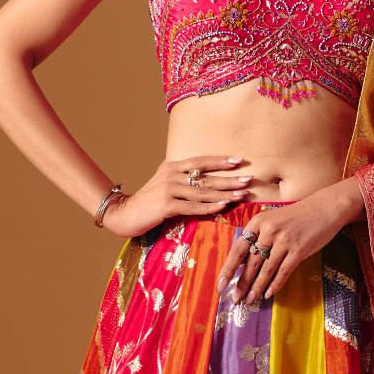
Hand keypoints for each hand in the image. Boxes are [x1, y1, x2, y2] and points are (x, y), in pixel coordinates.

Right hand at [102, 155, 249, 236]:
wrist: (124, 213)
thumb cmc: (149, 202)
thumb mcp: (165, 185)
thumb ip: (182, 180)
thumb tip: (208, 181)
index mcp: (172, 166)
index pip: (200, 161)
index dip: (220, 161)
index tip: (239, 160)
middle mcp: (171, 174)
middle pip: (205, 176)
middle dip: (229, 178)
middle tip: (249, 179)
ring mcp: (168, 189)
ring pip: (202, 192)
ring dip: (224, 193)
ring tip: (241, 194)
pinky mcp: (165, 205)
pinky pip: (192, 207)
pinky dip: (209, 207)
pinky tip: (222, 206)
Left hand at [218, 178, 364, 303]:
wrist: (325, 208)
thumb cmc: (297, 216)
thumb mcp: (273, 220)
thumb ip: (259, 237)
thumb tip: (244, 263)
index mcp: (258, 222)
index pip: (238, 249)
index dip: (228, 269)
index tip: (220, 285)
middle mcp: (269, 230)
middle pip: (251, 262)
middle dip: (241, 283)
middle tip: (234, 298)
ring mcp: (284, 240)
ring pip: (266, 270)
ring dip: (256, 287)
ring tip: (249, 300)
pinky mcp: (299, 250)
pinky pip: (284, 271)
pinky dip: (275, 284)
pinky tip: (268, 294)